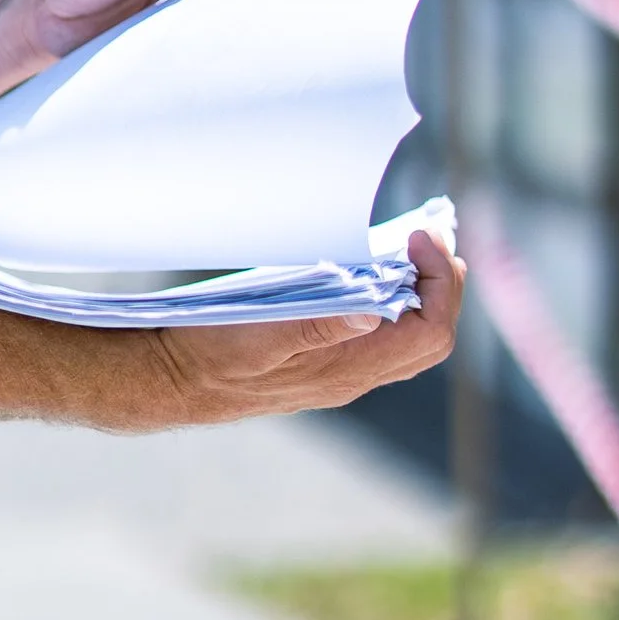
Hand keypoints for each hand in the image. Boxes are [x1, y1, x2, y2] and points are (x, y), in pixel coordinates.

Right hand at [109, 228, 465, 435]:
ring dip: (422, 292)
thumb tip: (379, 313)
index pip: (429, 333)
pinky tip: (375, 272)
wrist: (174, 381)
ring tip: (413, 248)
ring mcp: (343, 371)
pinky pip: (384, 336)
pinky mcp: (327, 362)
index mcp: (346, 370)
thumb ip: (317, 326)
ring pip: (411, 338)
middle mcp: (354, 376)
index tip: (419, 238)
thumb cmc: (209, 355)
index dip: (440, 283)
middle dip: (444, 285)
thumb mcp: (258, 336)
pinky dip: (394, 301)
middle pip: (431, 338)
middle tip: (430, 238)